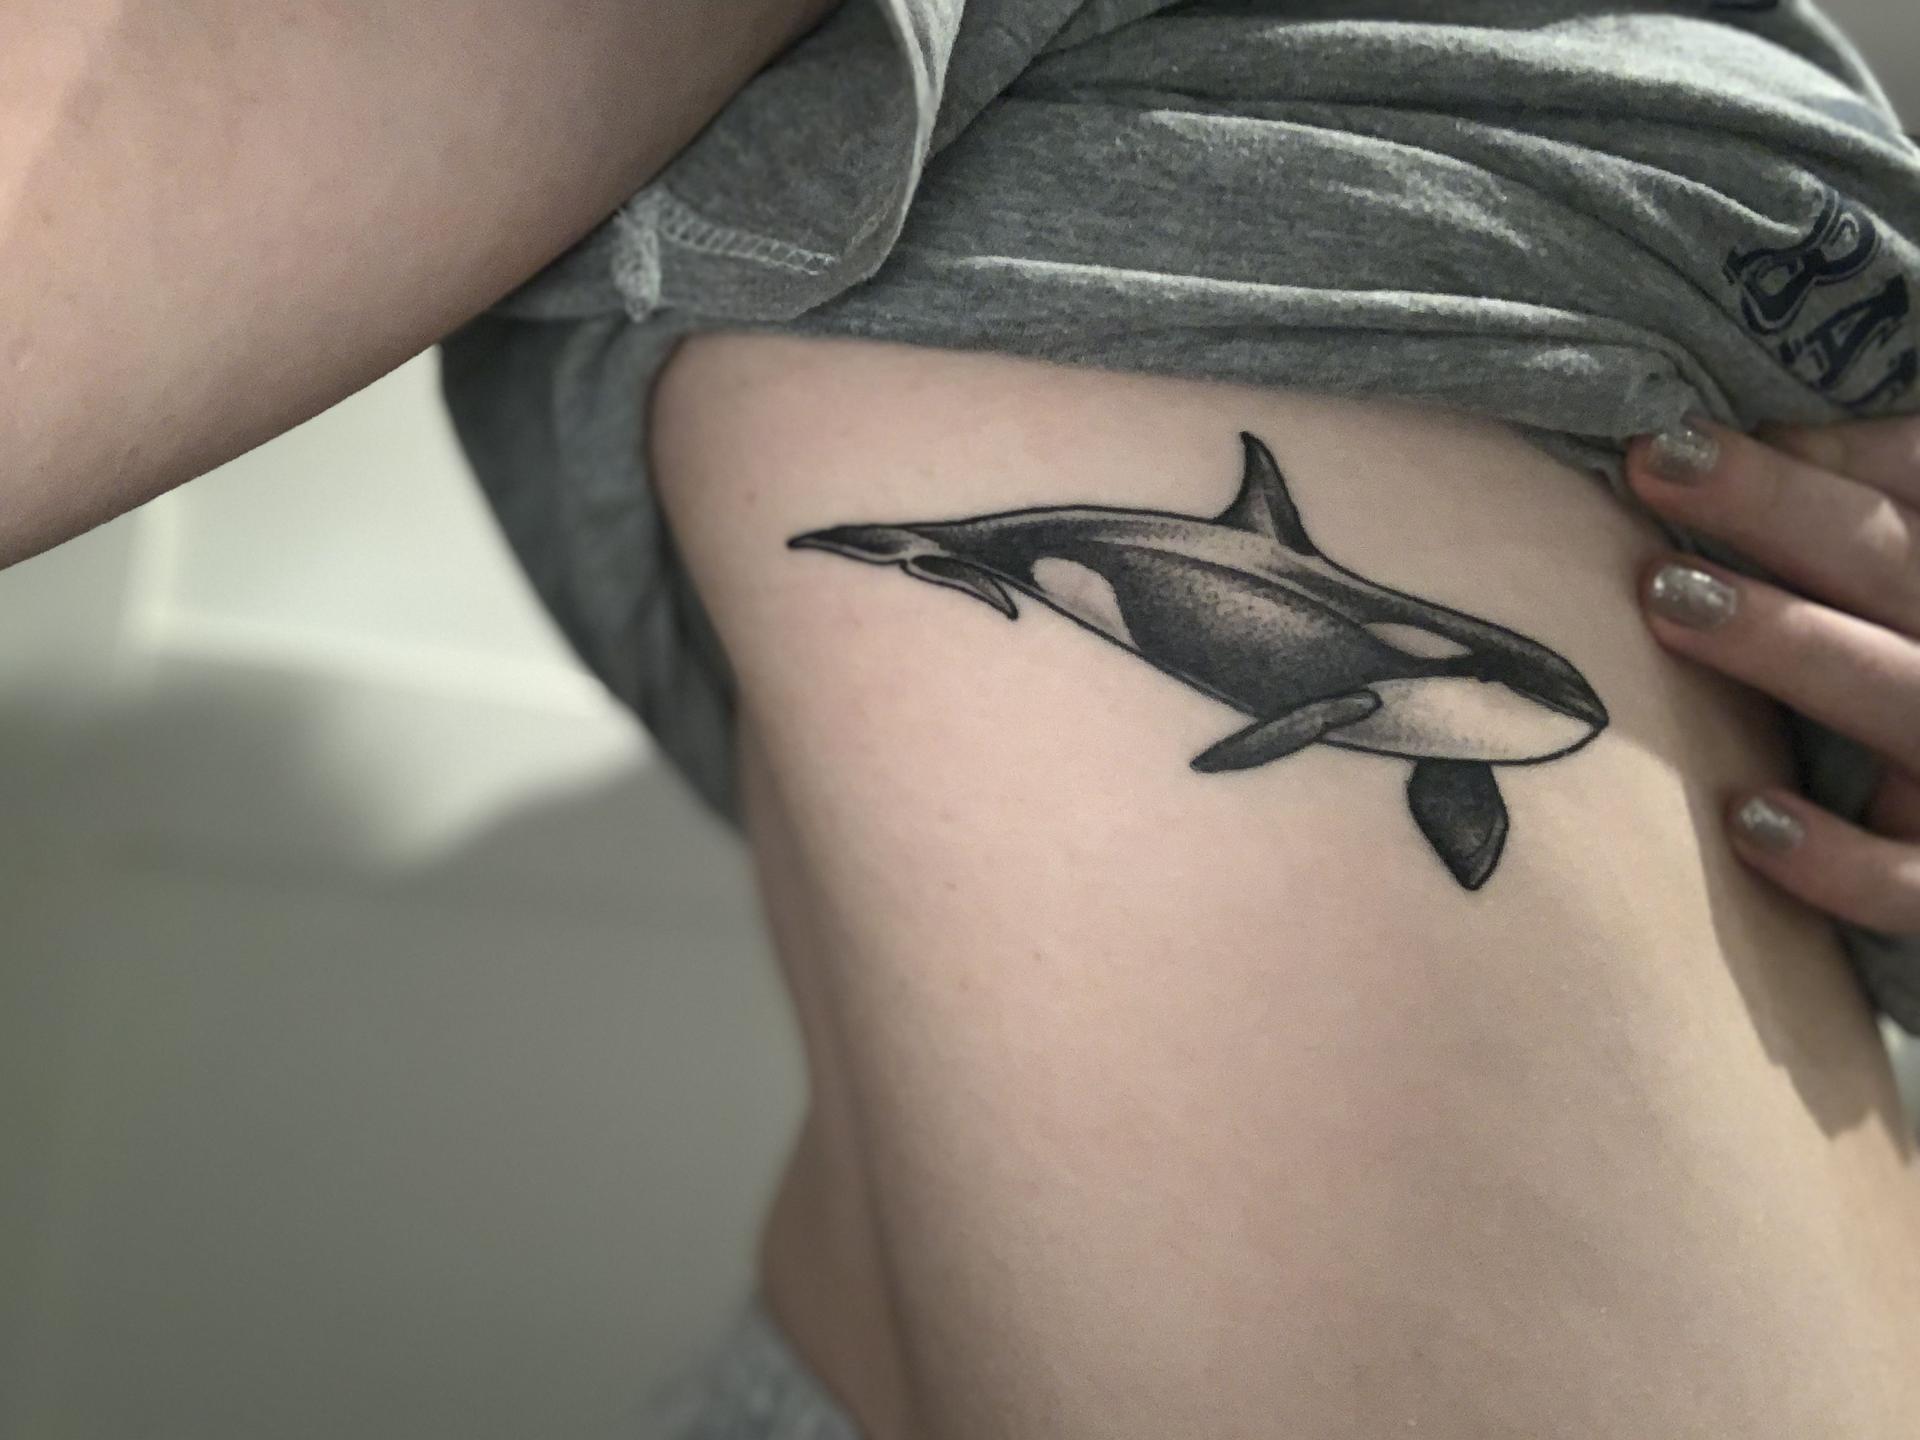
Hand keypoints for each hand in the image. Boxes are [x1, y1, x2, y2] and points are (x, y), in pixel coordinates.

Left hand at [1625, 414, 1919, 934]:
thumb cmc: (1901, 682)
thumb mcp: (1898, 595)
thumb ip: (1869, 508)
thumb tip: (1749, 445)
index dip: (1824, 460)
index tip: (1680, 437)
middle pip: (1900, 568)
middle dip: (1783, 513)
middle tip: (1657, 466)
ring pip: (1905, 701)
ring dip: (1791, 645)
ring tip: (1668, 598)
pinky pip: (1909, 882)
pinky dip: (1838, 860)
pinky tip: (1747, 819)